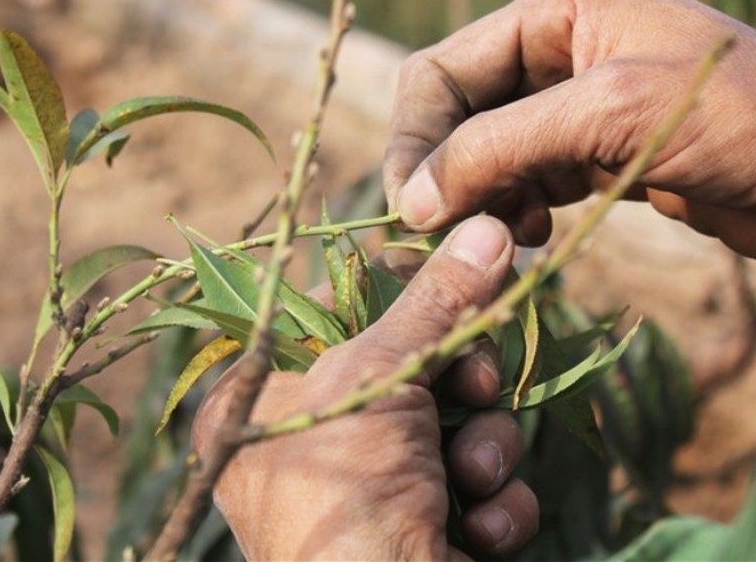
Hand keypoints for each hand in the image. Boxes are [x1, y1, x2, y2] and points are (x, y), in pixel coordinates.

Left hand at [192, 216, 538, 559]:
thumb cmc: (345, 496)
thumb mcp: (380, 378)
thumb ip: (435, 301)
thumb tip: (485, 226)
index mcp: (262, 400)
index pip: (341, 316)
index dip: (404, 300)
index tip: (457, 284)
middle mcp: (307, 445)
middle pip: (412, 369)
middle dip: (460, 383)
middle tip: (473, 390)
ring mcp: (367, 496)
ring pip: (456, 427)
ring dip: (483, 448)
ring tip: (471, 480)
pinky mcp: (421, 535)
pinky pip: (477, 490)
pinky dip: (493, 505)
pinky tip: (481, 531)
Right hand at [385, 0, 755, 273]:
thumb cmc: (742, 120)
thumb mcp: (610, 118)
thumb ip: (501, 148)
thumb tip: (411, 199)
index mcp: (557, 9)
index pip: (442, 69)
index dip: (417, 137)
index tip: (411, 209)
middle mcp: (560, 47)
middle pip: (457, 109)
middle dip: (444, 170)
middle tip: (440, 234)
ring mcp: (579, 102)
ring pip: (487, 150)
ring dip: (478, 196)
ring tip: (498, 237)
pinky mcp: (599, 152)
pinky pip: (525, 178)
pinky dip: (514, 208)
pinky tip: (530, 236)